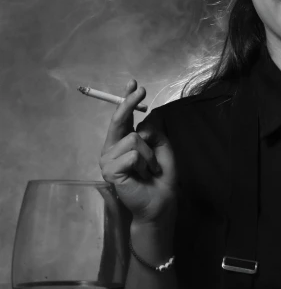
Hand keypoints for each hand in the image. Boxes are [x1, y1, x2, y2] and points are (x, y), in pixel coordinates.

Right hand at [99, 80, 176, 223]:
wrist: (160, 204)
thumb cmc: (161, 179)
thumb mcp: (163, 150)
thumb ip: (155, 134)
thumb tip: (144, 121)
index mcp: (124, 143)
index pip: (123, 118)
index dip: (126, 100)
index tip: (133, 84)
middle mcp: (113, 149)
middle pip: (118, 120)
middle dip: (128, 103)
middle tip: (139, 90)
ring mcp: (108, 160)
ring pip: (132, 138)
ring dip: (149, 154)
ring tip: (150, 169)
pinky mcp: (110, 171)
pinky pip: (131, 154)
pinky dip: (144, 163)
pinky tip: (143, 175)